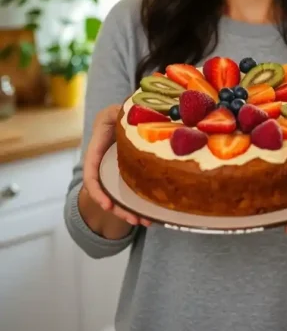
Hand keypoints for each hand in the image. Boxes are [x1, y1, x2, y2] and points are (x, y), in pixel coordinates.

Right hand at [82, 104, 151, 227]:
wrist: (134, 110)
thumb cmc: (125, 107)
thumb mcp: (121, 108)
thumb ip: (124, 113)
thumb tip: (138, 119)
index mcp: (98, 144)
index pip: (90, 171)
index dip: (96, 190)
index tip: (106, 205)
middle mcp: (104, 158)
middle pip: (105, 189)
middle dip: (118, 208)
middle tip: (135, 220)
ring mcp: (115, 166)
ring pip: (118, 194)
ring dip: (130, 211)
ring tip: (146, 222)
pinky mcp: (129, 171)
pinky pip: (131, 190)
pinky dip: (139, 203)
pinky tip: (152, 213)